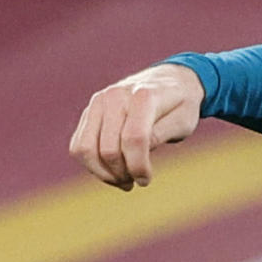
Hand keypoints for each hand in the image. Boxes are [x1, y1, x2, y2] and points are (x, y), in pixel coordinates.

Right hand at [69, 63, 204, 188]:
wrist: (167, 81)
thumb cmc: (179, 105)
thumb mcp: (183, 121)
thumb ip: (161, 134)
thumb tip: (137, 153)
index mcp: (144, 96)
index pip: (134, 139)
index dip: (138, 166)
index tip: (145, 179)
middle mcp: (116, 95)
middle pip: (108, 149)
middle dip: (122, 174)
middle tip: (136, 180)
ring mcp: (99, 101)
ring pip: (86, 149)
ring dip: (103, 173)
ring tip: (122, 179)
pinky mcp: (89, 111)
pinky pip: (78, 145)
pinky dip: (91, 165)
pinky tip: (111, 170)